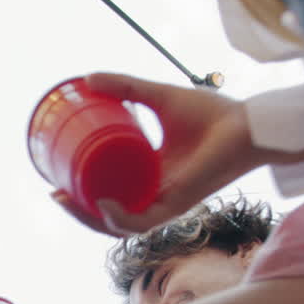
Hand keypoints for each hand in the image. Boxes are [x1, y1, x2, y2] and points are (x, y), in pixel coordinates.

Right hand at [53, 72, 257, 236]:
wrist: (248, 124)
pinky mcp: (177, 204)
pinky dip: (120, 217)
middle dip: (77, 212)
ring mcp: (165, 203)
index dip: (80, 195)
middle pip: (107, 216)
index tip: (56, 180)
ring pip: (119, 225)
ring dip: (90, 219)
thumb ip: (127, 87)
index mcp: (148, 176)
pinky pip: (143, 221)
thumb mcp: (158, 96)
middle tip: (55, 193)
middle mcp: (154, 195)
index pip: (109, 195)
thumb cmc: (212, 114)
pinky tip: (102, 205)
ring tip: (68, 200)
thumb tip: (88, 78)